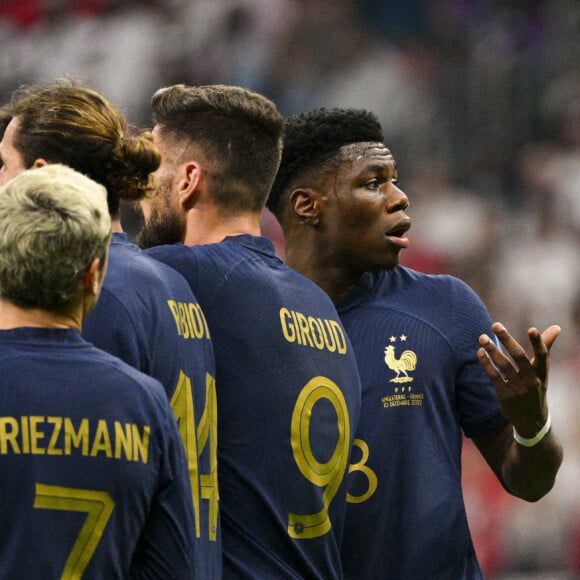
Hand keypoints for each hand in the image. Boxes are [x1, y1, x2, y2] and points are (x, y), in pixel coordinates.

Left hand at [478, 322, 560, 437]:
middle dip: (507, 340)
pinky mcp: (505, 396)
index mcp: (542, 373)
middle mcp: (532, 381)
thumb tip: (556, 327)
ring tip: (482, 337)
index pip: (542, 356)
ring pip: (504, 365)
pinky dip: (487, 363)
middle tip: (496, 325)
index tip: (532, 329)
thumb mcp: (543, 372)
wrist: (531, 421)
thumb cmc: (536, 388)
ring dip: (492, 349)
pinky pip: (494, 376)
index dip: (539, 343)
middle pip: (519, 357)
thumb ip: (545, 348)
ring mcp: (518, 389)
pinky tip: (480, 352)